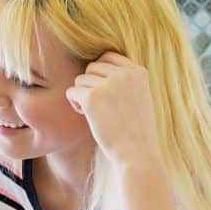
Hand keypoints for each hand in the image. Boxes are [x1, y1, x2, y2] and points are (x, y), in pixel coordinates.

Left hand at [65, 51, 161, 168]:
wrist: (137, 153)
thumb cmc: (135, 130)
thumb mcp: (139, 96)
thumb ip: (124, 80)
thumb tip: (96, 67)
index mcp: (138, 71)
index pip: (108, 56)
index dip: (100, 73)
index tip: (104, 92)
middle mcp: (124, 74)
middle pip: (91, 67)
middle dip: (90, 85)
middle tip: (99, 105)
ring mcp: (109, 84)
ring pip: (80, 79)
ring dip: (82, 95)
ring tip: (95, 113)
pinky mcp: (92, 97)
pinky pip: (71, 92)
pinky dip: (75, 104)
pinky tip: (87, 116)